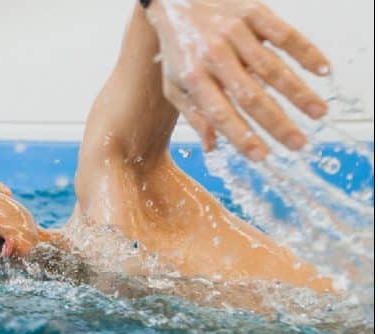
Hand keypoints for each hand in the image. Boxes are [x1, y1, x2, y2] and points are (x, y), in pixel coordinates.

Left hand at [145, 0, 330, 159]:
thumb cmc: (178, 47)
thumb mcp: (174, 83)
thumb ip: (193, 115)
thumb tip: (212, 147)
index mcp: (193, 77)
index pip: (220, 113)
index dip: (241, 136)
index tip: (261, 156)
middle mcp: (214, 56)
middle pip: (250, 95)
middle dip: (277, 123)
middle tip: (298, 143)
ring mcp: (234, 33)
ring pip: (271, 67)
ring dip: (298, 93)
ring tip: (318, 114)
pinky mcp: (252, 12)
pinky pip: (283, 34)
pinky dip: (305, 52)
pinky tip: (321, 70)